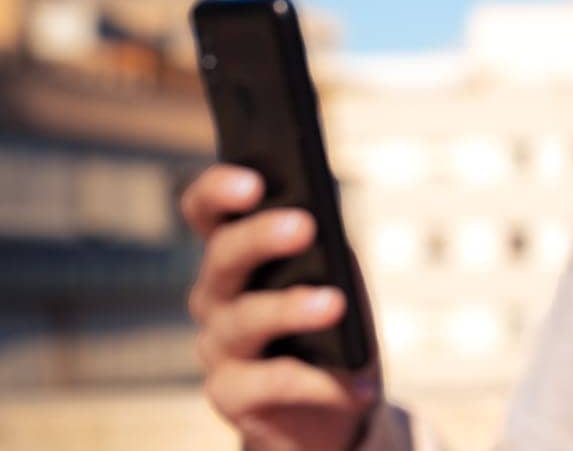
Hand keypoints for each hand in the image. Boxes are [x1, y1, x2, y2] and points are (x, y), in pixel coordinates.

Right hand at [180, 165, 380, 450]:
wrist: (327, 401)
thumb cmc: (330, 321)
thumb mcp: (333, 274)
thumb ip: (324, 246)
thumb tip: (323, 221)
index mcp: (236, 252)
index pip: (206, 209)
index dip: (218, 190)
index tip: (253, 180)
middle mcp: (215, 294)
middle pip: (223, 257)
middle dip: (260, 237)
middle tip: (304, 225)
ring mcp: (217, 346)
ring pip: (243, 319)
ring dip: (290, 307)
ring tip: (334, 304)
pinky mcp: (230, 395)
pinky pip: (268, 382)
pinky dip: (316, 380)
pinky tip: (355, 383)